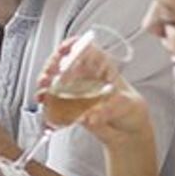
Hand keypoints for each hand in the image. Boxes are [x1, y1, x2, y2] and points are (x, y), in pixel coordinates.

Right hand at [43, 35, 150, 150]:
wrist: (128, 130)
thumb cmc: (131, 109)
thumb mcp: (127, 105)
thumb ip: (110, 108)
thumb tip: (92, 116)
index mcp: (102, 67)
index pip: (85, 49)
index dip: (72, 45)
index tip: (63, 50)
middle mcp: (86, 75)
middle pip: (64, 62)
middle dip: (52, 66)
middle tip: (48, 75)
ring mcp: (76, 89)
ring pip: (55, 79)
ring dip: (45, 82)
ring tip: (42, 91)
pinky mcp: (69, 105)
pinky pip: (54, 99)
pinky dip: (46, 100)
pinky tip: (44, 102)